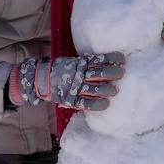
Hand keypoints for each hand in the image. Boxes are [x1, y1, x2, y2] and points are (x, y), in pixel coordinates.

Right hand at [10, 53, 124, 110]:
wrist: (41, 78)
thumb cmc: (63, 69)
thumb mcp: (74, 62)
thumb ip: (88, 62)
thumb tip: (109, 61)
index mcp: (81, 63)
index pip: (99, 59)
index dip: (111, 58)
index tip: (122, 59)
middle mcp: (79, 74)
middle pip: (100, 72)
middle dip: (112, 73)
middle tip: (121, 74)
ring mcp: (75, 87)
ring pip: (95, 88)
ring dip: (107, 89)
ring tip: (115, 90)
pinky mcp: (71, 99)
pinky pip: (85, 102)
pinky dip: (97, 104)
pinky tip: (106, 104)